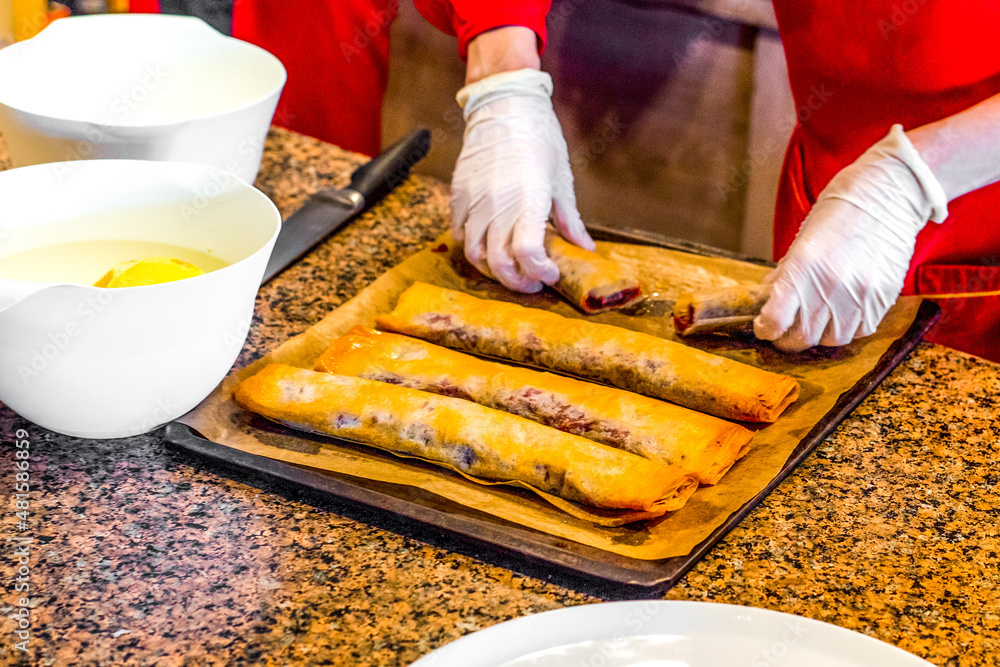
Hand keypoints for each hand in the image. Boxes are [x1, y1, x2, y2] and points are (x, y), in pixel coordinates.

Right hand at [451, 68, 593, 291]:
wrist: (505, 105)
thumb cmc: (539, 137)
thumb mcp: (561, 178)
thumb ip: (570, 219)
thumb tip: (586, 248)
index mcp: (529, 200)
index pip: (528, 255)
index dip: (540, 273)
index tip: (551, 274)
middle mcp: (498, 204)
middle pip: (499, 263)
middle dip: (517, 282)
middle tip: (531, 283)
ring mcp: (475, 200)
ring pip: (474, 254)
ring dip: (492, 269)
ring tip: (509, 268)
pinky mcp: (459, 194)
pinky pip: (458, 233)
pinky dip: (472, 247)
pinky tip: (488, 245)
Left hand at [754, 124, 948, 351]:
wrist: (889, 194)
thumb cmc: (840, 211)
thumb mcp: (803, 240)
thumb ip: (785, 274)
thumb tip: (767, 301)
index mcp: (803, 267)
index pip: (776, 320)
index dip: (766, 329)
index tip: (764, 327)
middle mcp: (831, 285)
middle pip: (803, 337)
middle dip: (789, 338)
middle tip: (785, 331)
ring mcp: (860, 295)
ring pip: (833, 339)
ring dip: (819, 335)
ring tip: (815, 320)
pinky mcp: (883, 298)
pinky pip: (860, 331)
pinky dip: (847, 329)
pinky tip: (841, 313)